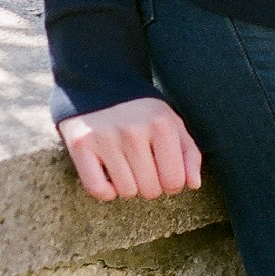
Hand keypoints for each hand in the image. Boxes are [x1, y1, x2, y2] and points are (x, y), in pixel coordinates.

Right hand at [58, 95, 203, 202]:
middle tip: (143, 167)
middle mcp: (133, 131)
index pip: (174, 181)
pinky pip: (98, 190)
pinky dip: (105, 190)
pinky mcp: (81, 145)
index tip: (163, 172)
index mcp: (161, 125)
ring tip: (125, 166)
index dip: (172, 184)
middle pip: (150, 190)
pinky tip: (108, 174)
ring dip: (128, 186)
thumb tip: (193, 184)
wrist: (99, 83)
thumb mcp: (171, 123)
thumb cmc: (141, 111)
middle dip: (150, 185)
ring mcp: (105, 138)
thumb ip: (189, 153)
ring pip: (126, 192)